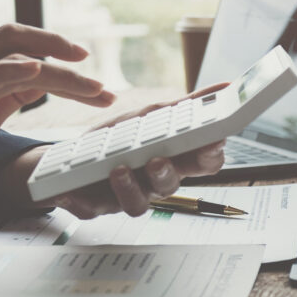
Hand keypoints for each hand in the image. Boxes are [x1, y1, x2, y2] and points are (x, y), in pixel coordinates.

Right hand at [0, 24, 114, 218]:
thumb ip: (5, 96)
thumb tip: (37, 81)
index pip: (10, 42)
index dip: (46, 44)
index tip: (80, 60)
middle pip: (14, 36)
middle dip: (57, 44)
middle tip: (89, 61)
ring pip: (18, 59)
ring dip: (62, 75)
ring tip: (95, 89)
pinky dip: (20, 69)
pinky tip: (44, 72)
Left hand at [23, 83, 231, 218]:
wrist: (72, 157)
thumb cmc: (119, 138)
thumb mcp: (151, 115)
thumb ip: (188, 106)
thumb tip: (226, 86)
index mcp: (173, 160)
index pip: (204, 165)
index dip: (211, 157)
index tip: (211, 143)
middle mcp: (154, 182)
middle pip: (171, 186)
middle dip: (165, 175)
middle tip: (157, 160)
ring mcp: (127, 196)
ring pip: (138, 205)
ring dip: (129, 188)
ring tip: (117, 170)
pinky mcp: (96, 206)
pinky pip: (92, 210)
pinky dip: (81, 201)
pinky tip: (70, 192)